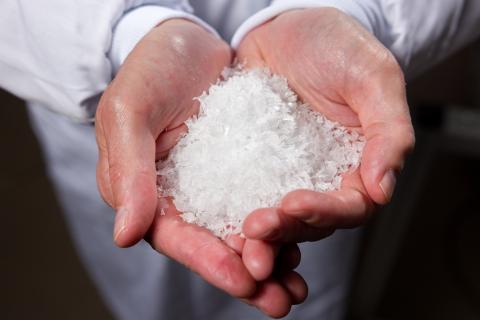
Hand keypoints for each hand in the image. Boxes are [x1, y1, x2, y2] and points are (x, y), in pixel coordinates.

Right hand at [95, 19, 304, 316]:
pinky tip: (303, 235)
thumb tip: (127, 235)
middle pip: (214, 244)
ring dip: (270, 257)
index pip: (177, 236)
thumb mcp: (129, 113)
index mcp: (148, 191)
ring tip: (298, 281)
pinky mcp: (243, 164)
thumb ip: (129, 173)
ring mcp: (215, 182)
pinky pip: (261, 197)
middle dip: (248, 273)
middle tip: (281, 299)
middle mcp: (183, 194)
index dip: (209, 261)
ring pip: (241, 229)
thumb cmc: (147, 71)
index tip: (244, 280)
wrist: (183, 39)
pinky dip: (281, 220)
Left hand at [237, 8, 414, 241]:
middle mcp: (323, 175)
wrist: (289, 26)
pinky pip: (247, 188)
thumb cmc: (338, 45)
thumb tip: (383, 188)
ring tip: (239, 228)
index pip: (351, 205)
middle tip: (256, 226)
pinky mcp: (257, 161)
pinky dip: (235, 205)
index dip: (326, 212)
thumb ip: (389, 132)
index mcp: (359, 164)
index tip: (295, 204)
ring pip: (278, 214)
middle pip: (311, 220)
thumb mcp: (373, 78)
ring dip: (261, 228)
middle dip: (285, 228)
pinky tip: (219, 212)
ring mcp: (287, 171)